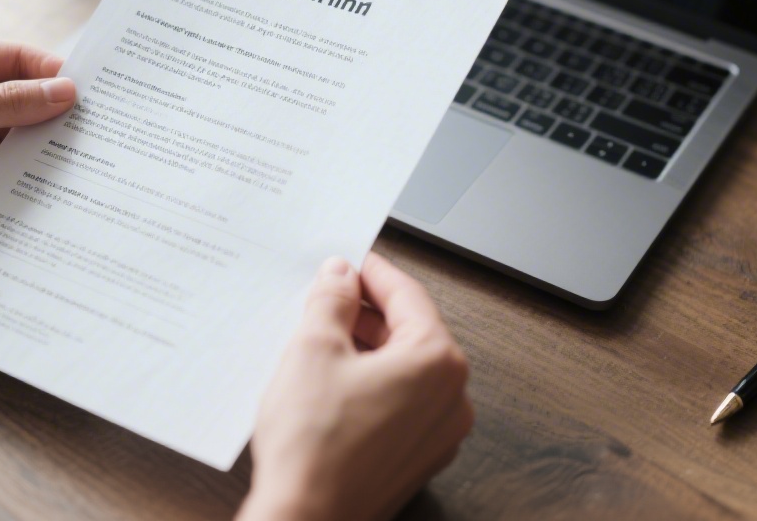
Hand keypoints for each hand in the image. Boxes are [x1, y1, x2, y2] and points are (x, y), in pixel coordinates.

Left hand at [0, 37, 74, 280]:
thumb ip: (8, 104)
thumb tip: (63, 91)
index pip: (14, 58)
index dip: (52, 74)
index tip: (90, 94)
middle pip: (17, 98)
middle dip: (48, 115)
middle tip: (91, 132)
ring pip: (9, 135)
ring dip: (33, 149)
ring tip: (73, 161)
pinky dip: (14, 175)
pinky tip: (41, 185)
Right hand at [239, 254, 472, 520]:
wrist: (305, 520)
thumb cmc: (314, 448)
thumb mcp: (313, 349)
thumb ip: (332, 301)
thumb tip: (340, 276)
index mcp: (437, 362)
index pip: (408, 295)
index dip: (371, 272)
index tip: (349, 261)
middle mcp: (451, 398)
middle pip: (410, 331)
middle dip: (366, 312)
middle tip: (326, 296)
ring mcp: (438, 433)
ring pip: (405, 369)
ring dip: (367, 348)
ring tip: (320, 337)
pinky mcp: (416, 458)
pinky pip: (399, 403)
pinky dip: (371, 383)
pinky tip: (331, 381)